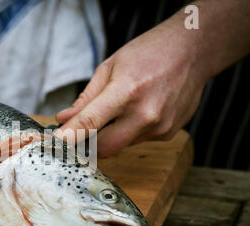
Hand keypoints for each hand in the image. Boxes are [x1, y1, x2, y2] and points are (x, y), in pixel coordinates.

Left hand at [55, 24, 206, 157]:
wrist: (194, 52)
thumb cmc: (149, 53)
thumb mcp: (110, 67)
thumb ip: (86, 98)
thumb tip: (64, 119)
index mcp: (127, 91)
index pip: (90, 123)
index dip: (69, 136)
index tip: (55, 143)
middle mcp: (145, 114)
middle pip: (105, 148)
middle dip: (88, 146)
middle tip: (79, 136)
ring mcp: (160, 127)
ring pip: (122, 145)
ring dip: (111, 135)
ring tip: (119, 110)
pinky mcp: (168, 134)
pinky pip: (138, 140)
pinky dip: (130, 131)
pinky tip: (139, 111)